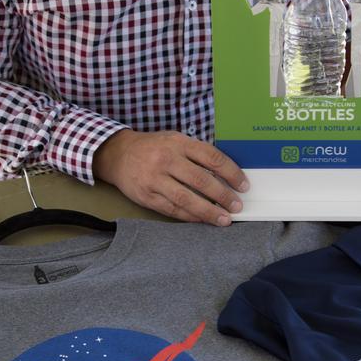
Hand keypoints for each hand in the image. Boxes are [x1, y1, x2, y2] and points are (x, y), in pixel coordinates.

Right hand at [93, 129, 247, 225]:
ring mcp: (155, 179)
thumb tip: (226, 174)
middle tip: (237, 206)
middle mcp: (167, 160)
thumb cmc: (153, 148)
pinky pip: (172, 209)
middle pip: (201, 180)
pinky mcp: (147, 196)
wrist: (118, 155)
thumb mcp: (175, 140)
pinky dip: (190, 217)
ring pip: (186, 199)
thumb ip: (197, 154)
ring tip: (224, 219)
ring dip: (208, 211)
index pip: (212, 158)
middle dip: (223, 196)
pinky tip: (202, 220)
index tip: (243, 185)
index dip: (231, 173)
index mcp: (179, 143)